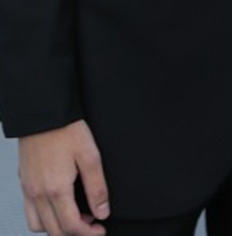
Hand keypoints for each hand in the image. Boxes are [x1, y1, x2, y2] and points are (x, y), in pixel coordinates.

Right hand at [19, 120, 108, 235]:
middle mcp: (39, 194)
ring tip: (76, 216)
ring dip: (57, 228)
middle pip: (54, 231)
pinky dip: (43, 218)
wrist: (43, 112)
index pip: (71, 226)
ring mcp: (29, 189)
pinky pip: (30, 212)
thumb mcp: (90, 155)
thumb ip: (97, 187)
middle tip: (92, 226)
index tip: (99, 230)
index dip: (88, 234)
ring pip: (38, 226)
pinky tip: (58, 206)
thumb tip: (102, 212)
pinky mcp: (24, 182)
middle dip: (75, 234)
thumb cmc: (66, 129)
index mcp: (56, 189)